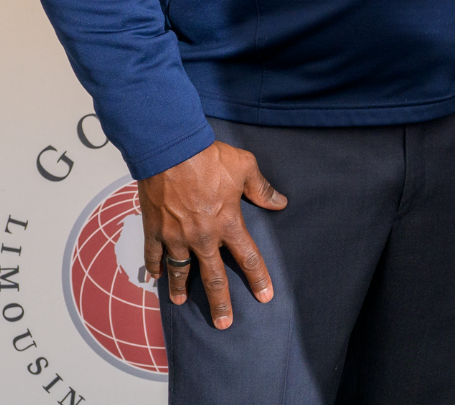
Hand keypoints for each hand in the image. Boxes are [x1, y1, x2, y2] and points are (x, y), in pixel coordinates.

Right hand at [140, 141, 287, 328]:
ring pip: (179, 270)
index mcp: (227, 223)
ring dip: (180, 288)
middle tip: (223, 323)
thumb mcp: (245, 168)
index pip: (248, 257)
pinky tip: (155, 277)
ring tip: (182, 302)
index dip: (258, 278)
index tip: (264, 297)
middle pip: (213, 276)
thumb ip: (262, 189)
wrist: (170, 151)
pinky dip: (154, 267)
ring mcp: (175, 236)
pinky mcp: (154, 230)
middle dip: (219, 301)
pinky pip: (153, 255)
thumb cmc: (208, 157)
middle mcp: (202, 237)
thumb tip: (280, 202)